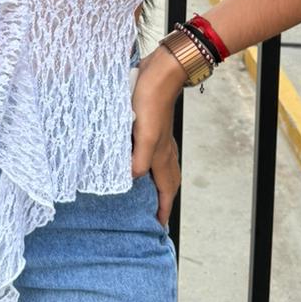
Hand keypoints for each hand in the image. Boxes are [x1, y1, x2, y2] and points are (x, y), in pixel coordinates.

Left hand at [131, 47, 185, 227]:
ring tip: (149, 195)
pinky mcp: (153, 127)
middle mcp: (163, 150)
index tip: (158, 228)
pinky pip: (156, 155)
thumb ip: (139, 159)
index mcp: (161, 155)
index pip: (165, 190)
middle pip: (168, 183)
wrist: (161, 73)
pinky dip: (152, 167)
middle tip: (155, 217)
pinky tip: (139, 162)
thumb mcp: (143, 134)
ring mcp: (160, 139)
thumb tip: (132, 180)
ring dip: (159, 185)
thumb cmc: (151, 102)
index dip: (162, 210)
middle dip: (163, 201)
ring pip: (163, 169)